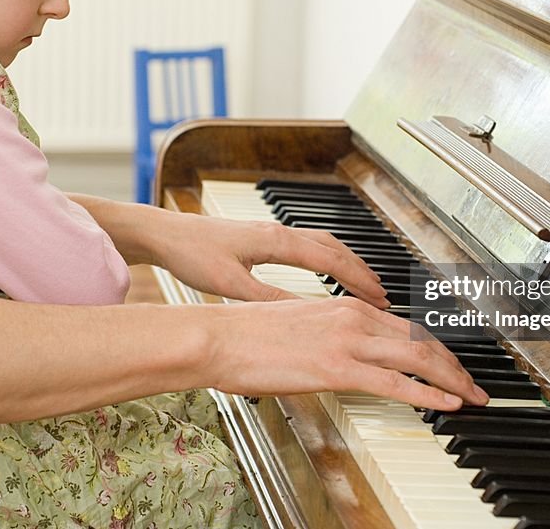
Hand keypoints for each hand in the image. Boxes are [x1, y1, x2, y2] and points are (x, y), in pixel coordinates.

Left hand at [147, 211, 388, 306]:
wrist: (166, 233)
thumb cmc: (192, 254)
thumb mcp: (231, 284)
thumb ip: (267, 299)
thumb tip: (302, 315)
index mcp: (276, 242)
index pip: (330, 260)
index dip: (358, 280)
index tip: (379, 298)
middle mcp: (279, 233)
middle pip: (335, 248)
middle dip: (362, 271)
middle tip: (383, 295)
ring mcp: (272, 233)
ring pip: (323, 243)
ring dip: (347, 263)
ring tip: (364, 285)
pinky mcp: (263, 238)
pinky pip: (308, 245)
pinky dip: (328, 259)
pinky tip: (328, 273)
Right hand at [206, 297, 488, 409]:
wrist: (218, 338)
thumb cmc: (247, 336)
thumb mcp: (300, 326)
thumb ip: (331, 335)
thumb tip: (346, 353)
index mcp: (347, 308)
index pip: (407, 328)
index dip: (437, 349)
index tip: (452, 365)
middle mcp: (355, 318)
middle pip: (422, 341)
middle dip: (455, 365)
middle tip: (475, 385)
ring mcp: (348, 342)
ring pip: (418, 359)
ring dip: (453, 380)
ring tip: (473, 397)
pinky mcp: (337, 368)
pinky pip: (395, 383)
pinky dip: (428, 394)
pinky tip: (447, 404)